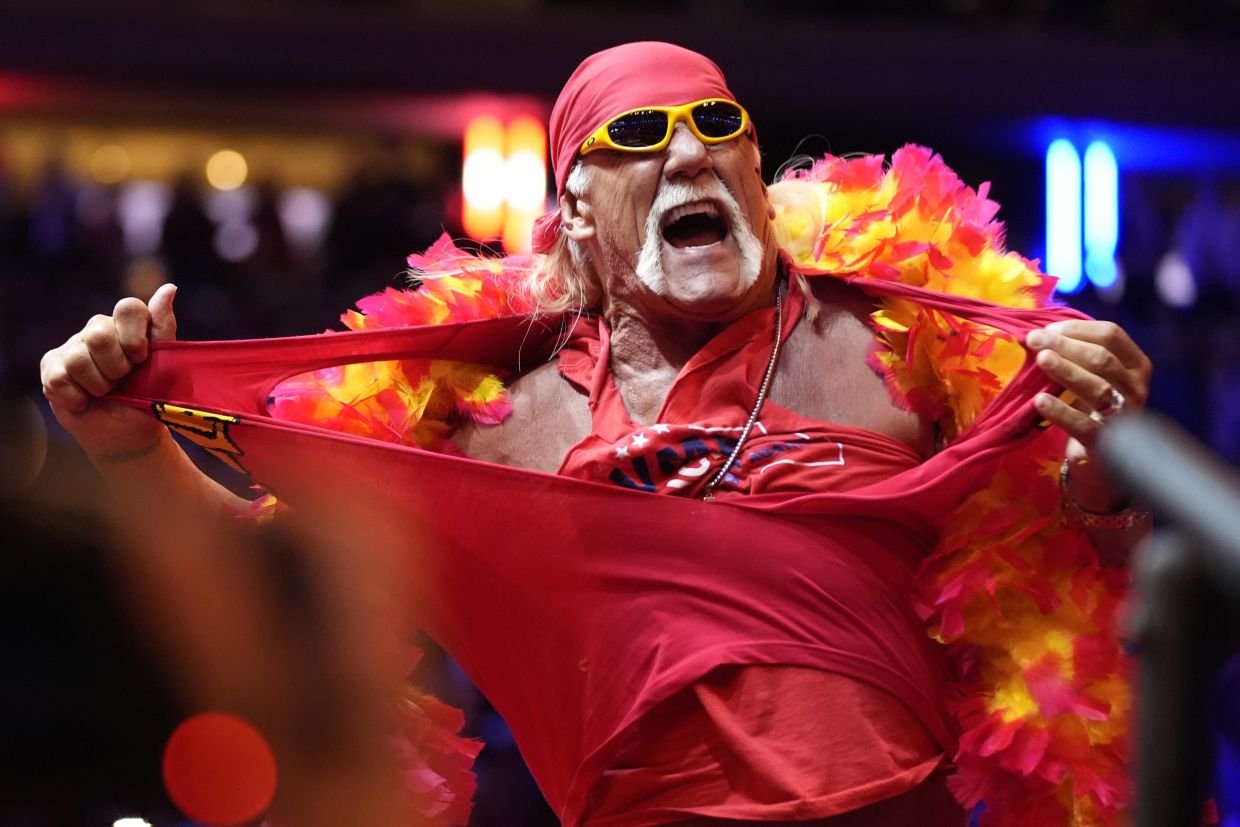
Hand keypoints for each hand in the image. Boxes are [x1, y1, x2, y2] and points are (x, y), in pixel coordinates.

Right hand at [40, 283, 177, 461]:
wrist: (128, 432)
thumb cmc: (148, 395)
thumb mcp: (164, 364)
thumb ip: (163, 327)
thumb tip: (169, 287)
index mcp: (128, 325)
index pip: (128, 307)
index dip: (134, 337)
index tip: (141, 359)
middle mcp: (98, 330)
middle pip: (99, 334)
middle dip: (116, 367)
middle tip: (123, 381)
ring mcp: (72, 347)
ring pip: (78, 358)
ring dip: (99, 385)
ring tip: (107, 392)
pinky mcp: (52, 367)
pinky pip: (60, 378)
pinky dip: (79, 397)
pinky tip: (86, 401)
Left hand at [1026, 319, 1152, 510]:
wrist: (1098, 456)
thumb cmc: (1089, 406)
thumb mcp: (1090, 376)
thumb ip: (1073, 354)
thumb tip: (1036, 331)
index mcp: (1135, 364)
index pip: (1111, 335)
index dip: (1078, 329)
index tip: (1047, 329)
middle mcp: (1136, 388)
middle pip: (1103, 359)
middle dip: (1066, 346)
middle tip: (1034, 339)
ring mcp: (1124, 416)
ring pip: (1098, 388)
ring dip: (1067, 371)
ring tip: (1041, 360)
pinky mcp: (1105, 442)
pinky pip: (1083, 425)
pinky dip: (1061, 412)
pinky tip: (1039, 401)